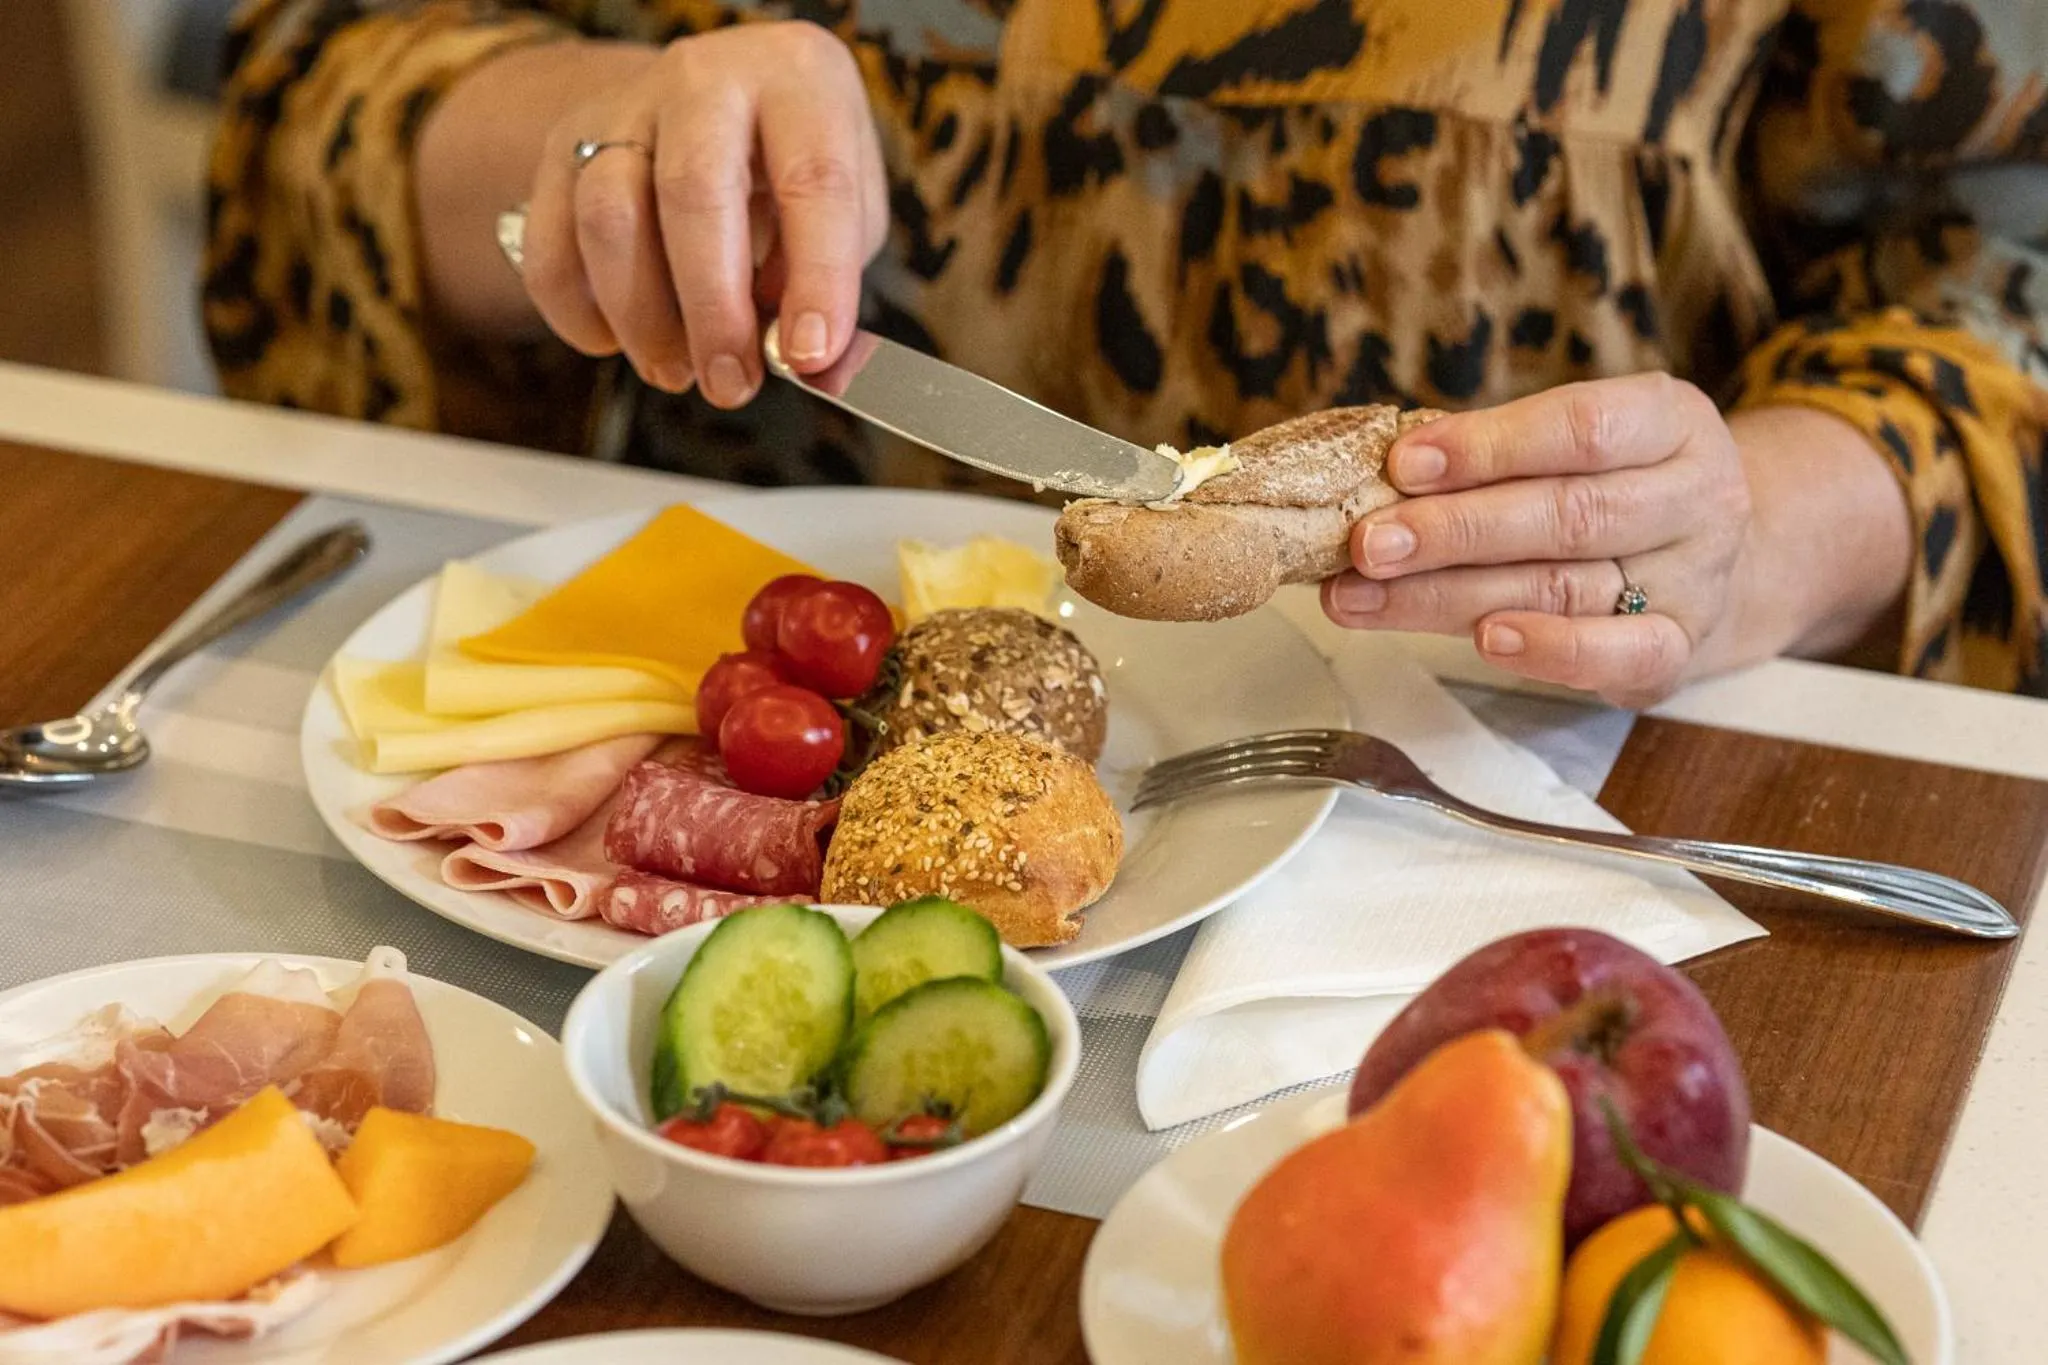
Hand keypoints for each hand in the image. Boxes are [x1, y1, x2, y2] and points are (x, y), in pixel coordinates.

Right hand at [518, 22, 888, 406]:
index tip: (809, 354)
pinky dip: (576, 311)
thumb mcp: (846, 209)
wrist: (716, 105)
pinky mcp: (563, 149)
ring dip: (642, 317)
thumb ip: (828, 280)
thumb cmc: (791, 167)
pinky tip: (614, 341)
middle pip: (693, 192)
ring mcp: (624, 109)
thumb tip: (804, 360)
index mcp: (796, 81)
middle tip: (731, 383)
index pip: (813, 181)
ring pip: (608, 216)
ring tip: (677, 370)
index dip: (816, 278)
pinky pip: (550, 243)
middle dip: (713, 308)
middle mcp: (705, 81)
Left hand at [1321, 374, 1753, 708]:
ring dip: (1450, 596)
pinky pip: (1621, 654)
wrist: (1709, 559)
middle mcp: (1696, 497)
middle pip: (1566, 514)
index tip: (1401, 465)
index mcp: (1669, 420)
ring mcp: (1696, 579)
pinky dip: (1551, 650)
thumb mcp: (1571, 445)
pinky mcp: (1681, 649)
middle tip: (1365, 545)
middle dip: (1452, 531)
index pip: (1580, 427)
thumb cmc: (1607, 487)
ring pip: (1565, 587)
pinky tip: (1485, 641)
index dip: (1486, 447)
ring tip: (1364, 598)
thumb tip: (1379, 478)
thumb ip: (1494, 457)